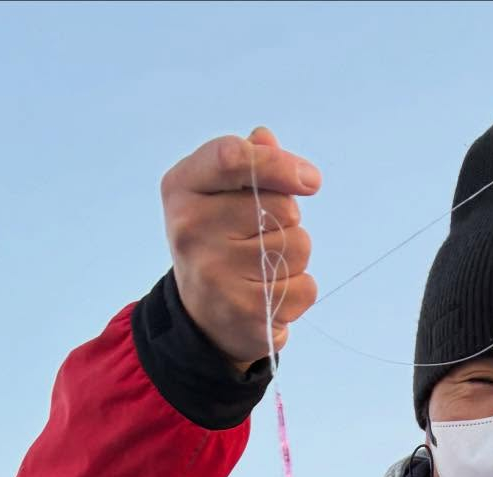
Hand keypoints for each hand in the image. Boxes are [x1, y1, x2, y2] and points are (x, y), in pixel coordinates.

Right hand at [161, 127, 319, 372]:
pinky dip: (299, 291)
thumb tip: (266, 138)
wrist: (202, 321)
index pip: (233, 158)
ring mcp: (217, 273)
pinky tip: (271, 295)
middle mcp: (192, 229)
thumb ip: (244, 164)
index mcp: (182, 189)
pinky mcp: (247, 311)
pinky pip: (305, 286)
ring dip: (294, 257)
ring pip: (298, 246)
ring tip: (263, 269)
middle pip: (282, 206)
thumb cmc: (217, 245)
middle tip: (259, 240)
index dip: (279, 164)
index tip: (310, 180)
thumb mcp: (216, 195)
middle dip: (288, 220)